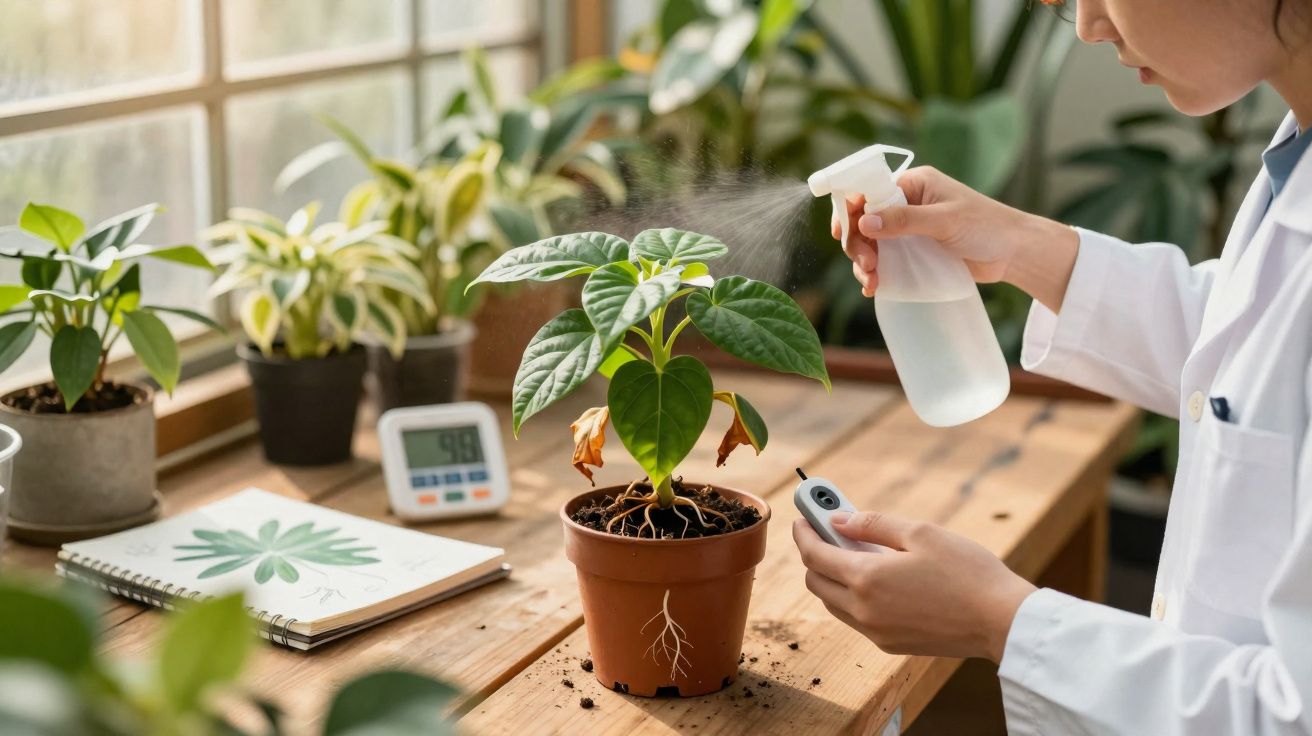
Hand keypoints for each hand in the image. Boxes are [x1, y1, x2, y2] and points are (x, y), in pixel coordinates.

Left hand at [792, 511, 1035, 663]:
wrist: (1002, 621)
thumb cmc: (967, 571)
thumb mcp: (920, 532)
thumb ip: (873, 524)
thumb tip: (838, 520)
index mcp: (866, 579)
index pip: (814, 555)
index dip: (804, 533)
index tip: (802, 517)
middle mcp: (864, 610)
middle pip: (816, 582)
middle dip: (814, 555)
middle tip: (828, 532)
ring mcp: (876, 631)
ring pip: (833, 603)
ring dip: (832, 577)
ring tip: (854, 552)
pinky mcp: (890, 644)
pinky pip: (855, 618)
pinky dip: (852, 596)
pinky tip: (876, 577)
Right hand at [831, 166, 1078, 311]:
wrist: (1014, 253)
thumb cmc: (986, 226)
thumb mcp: (944, 221)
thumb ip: (904, 220)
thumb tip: (864, 221)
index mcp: (913, 184)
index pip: (868, 190)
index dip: (849, 209)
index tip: (842, 231)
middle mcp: (906, 203)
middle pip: (864, 220)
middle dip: (858, 243)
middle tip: (868, 264)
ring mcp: (908, 229)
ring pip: (870, 243)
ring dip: (864, 262)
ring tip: (871, 281)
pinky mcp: (913, 252)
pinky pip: (884, 260)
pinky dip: (875, 273)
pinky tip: (874, 287)